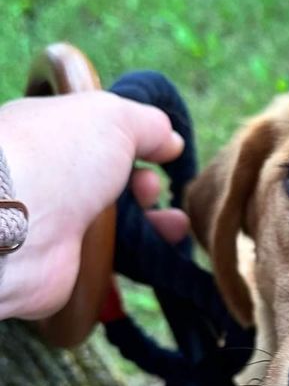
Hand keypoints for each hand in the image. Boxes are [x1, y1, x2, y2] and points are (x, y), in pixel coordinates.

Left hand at [0, 91, 189, 320]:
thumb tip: (170, 139)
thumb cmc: (58, 157)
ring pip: (116, 227)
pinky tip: (160, 254)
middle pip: (111, 184)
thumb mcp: (112, 117)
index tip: (161, 153)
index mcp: (51, 136)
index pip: (98, 138)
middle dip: (144, 186)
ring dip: (152, 225)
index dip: (134, 144)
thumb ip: (147, 123)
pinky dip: (142, 260)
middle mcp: (52, 180)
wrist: (13, 226)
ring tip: (175, 226)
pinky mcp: (69, 268)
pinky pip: (114, 265)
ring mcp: (58, 226)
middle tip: (150, 190)